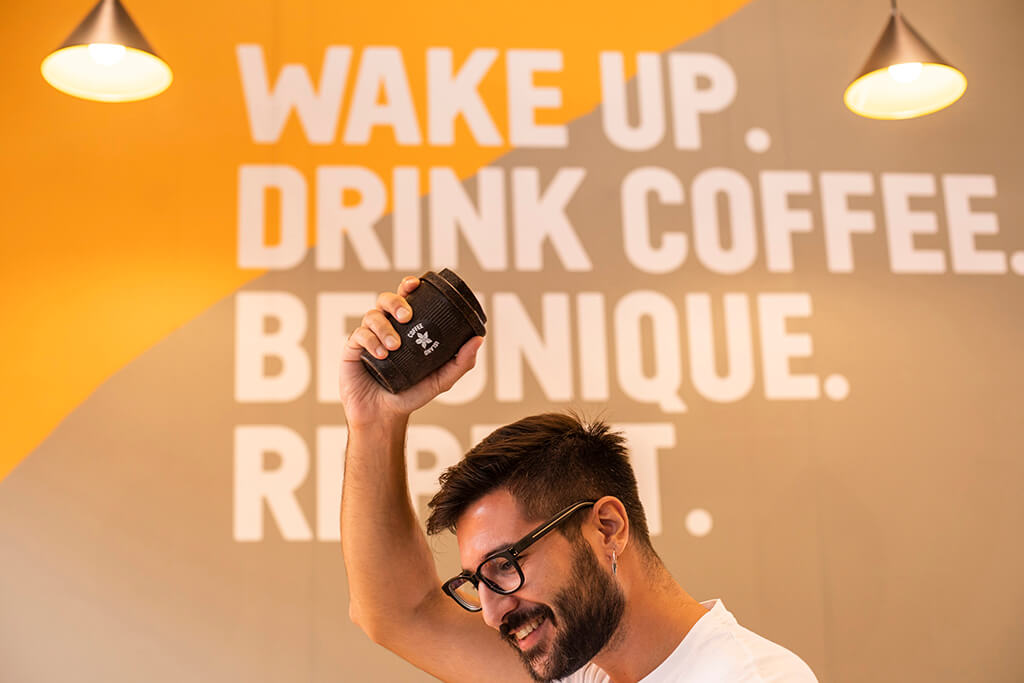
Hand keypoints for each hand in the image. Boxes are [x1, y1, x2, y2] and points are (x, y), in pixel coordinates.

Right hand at [339, 276, 483, 427]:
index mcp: (405, 329)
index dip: (408, 286)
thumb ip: (460, 362)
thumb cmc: (411, 395)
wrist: (384, 416)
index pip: (405, 300)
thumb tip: (478, 339)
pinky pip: (359, 335)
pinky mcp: (353, 350)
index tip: (415, 284)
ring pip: (372, 316)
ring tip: (395, 346)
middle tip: (405, 316)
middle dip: (395, 302)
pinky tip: (381, 354)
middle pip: (385, 300)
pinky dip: (371, 341)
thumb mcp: (441, 380)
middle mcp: (386, 328)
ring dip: (384, 327)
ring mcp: (368, 337)